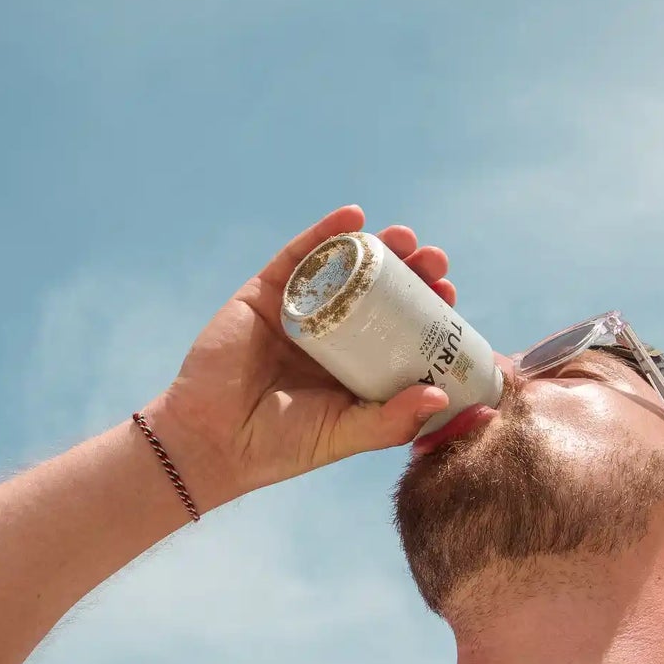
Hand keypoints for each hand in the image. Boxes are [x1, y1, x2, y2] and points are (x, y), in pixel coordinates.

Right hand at [147, 204, 457, 502]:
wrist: (214, 439)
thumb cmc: (280, 447)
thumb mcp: (345, 434)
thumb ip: (391, 422)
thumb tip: (439, 395)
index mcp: (354, 366)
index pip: (399, 330)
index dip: (426, 310)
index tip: (449, 294)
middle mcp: (330, 334)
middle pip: (379, 293)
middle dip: (411, 272)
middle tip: (435, 260)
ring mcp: (298, 311)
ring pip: (344, 270)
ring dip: (378, 247)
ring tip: (406, 237)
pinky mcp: (264, 294)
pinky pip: (298, 256)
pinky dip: (325, 233)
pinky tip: (353, 217)